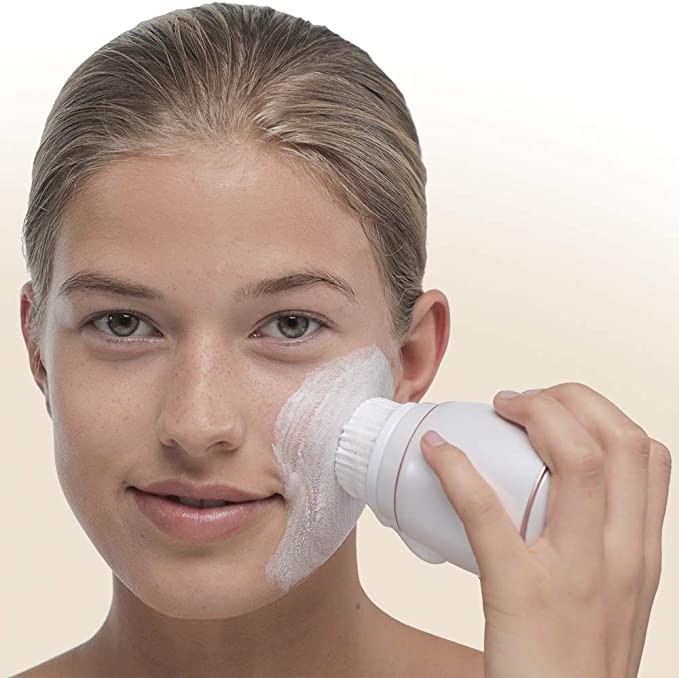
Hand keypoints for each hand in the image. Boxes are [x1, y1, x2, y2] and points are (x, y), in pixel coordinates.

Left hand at [421, 383, 671, 677]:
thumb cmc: (577, 661)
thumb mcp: (613, 595)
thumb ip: (599, 545)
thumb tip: (555, 493)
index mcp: (642, 552)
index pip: (647, 454)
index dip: (601, 412)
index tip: (559, 409)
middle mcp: (623, 556)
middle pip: (618, 440)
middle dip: (569, 398)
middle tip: (522, 401)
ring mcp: (576, 574)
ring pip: (578, 460)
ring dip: (535, 414)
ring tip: (498, 408)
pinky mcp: (521, 593)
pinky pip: (487, 513)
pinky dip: (458, 468)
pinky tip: (437, 449)